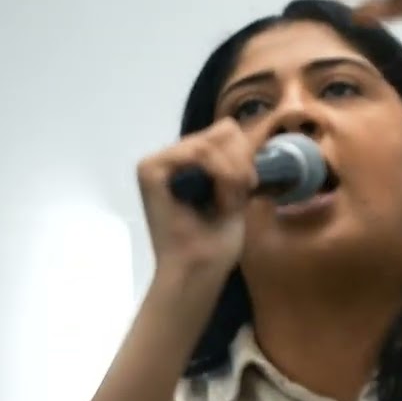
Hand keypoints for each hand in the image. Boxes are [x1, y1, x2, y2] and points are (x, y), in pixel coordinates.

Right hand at [136, 118, 259, 282]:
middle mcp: (171, 157)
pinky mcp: (150, 170)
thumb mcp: (235, 192)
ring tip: (225, 205)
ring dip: (232, 177)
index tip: (251, 188)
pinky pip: (197, 152)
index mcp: (190, 162)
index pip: (227, 132)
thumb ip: (234, 160)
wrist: (199, 271)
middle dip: (240, 167)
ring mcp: (158, 162)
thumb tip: (235, 129)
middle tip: (236, 201)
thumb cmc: (216, 243)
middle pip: (224, 132)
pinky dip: (220, 176)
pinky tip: (218, 202)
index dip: (246, 156)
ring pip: (213, 142)